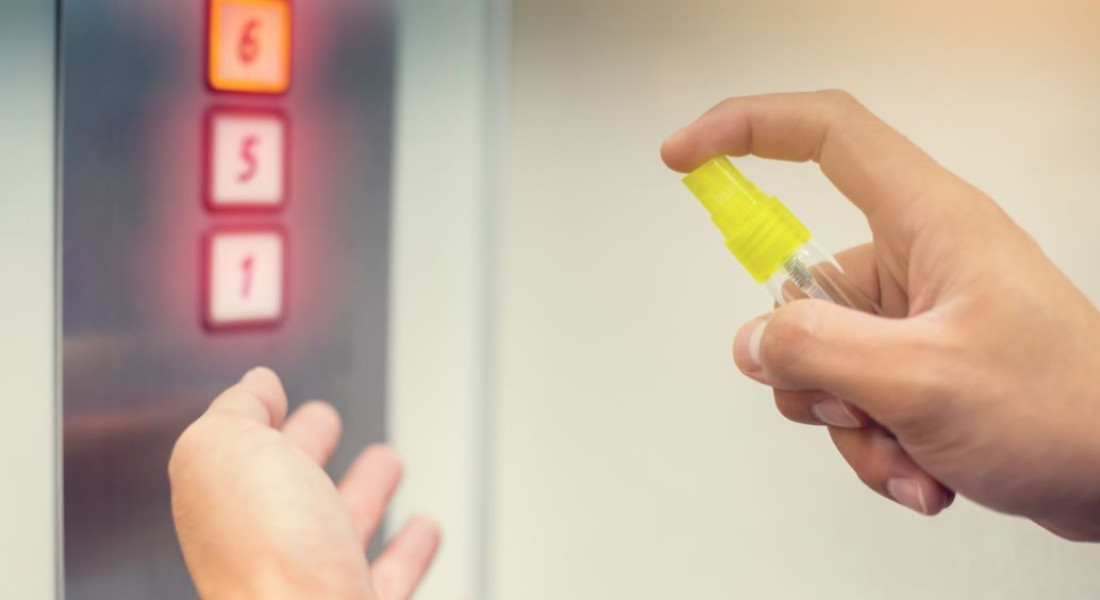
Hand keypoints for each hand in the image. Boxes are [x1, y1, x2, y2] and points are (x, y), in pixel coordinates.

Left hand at [169, 368, 439, 598]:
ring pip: (340, 530)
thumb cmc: (266, 561)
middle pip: (287, 490)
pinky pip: (388, 576)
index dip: (254, 418)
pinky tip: (422, 528)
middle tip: (325, 423)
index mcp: (227, 508)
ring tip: (385, 463)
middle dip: (308, 449)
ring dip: (365, 492)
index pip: (236, 455)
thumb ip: (236, 411)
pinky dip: (409, 548)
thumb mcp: (225, 450)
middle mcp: (266, 550)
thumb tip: (255, 386)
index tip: (272, 393)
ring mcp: (315, 585)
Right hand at [662, 90, 1099, 540]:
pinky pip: (855, 397)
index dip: (746, 128)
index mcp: (930, 222)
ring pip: (824, 357)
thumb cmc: (1066, 410)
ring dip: (849, 422)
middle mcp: (918, 260)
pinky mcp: (920, 364)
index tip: (684, 156)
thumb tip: (754, 341)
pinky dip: (875, 444)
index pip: (826, 134)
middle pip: (805, 284)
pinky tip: (926, 473)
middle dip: (812, 367)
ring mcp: (917, 317)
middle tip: (858, 407)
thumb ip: (818, 351)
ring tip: (910, 450)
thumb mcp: (922, 381)